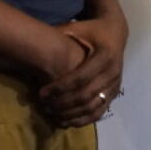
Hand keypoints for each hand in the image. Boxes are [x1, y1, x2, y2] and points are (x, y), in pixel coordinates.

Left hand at [39, 12, 128, 127]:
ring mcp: (115, 85)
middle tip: (44, 105)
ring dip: (71, 114)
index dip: (60, 87)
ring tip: (52, 114)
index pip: (80, 77)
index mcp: (105, 55)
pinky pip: (99, 112)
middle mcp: (113, 72)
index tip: (41, 93)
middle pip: (85, 95)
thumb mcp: (77, 28)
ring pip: (92, 107)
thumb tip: (34, 43)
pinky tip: (65, 121)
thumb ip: (59, 36)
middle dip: (63, 103)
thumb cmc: (91, 30)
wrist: (116, 33)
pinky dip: (82, 120)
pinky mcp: (114, 93)